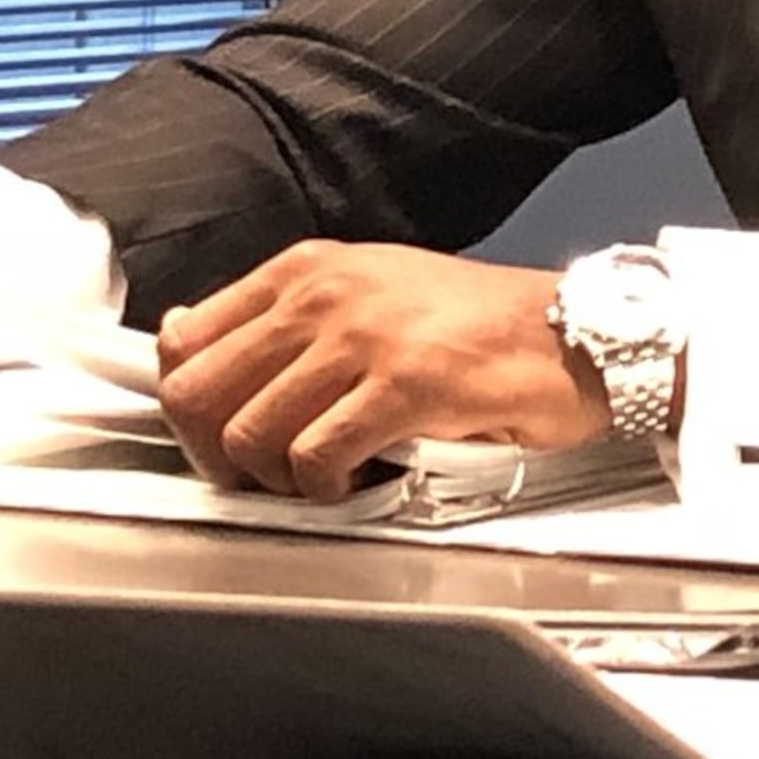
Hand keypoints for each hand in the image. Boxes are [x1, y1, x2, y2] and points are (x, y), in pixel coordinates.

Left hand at [155, 243, 592, 500]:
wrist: (573, 333)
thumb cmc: (474, 324)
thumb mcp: (366, 295)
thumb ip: (283, 320)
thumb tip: (193, 349)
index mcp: (307, 269)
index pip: (185, 341)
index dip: (189, 405)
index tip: (219, 436)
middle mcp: (324, 294)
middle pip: (197, 395)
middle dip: (215, 454)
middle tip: (261, 476)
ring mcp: (363, 337)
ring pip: (249, 435)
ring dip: (274, 480)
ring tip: (319, 479)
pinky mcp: (405, 386)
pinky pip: (315, 458)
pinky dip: (326, 488)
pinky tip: (360, 479)